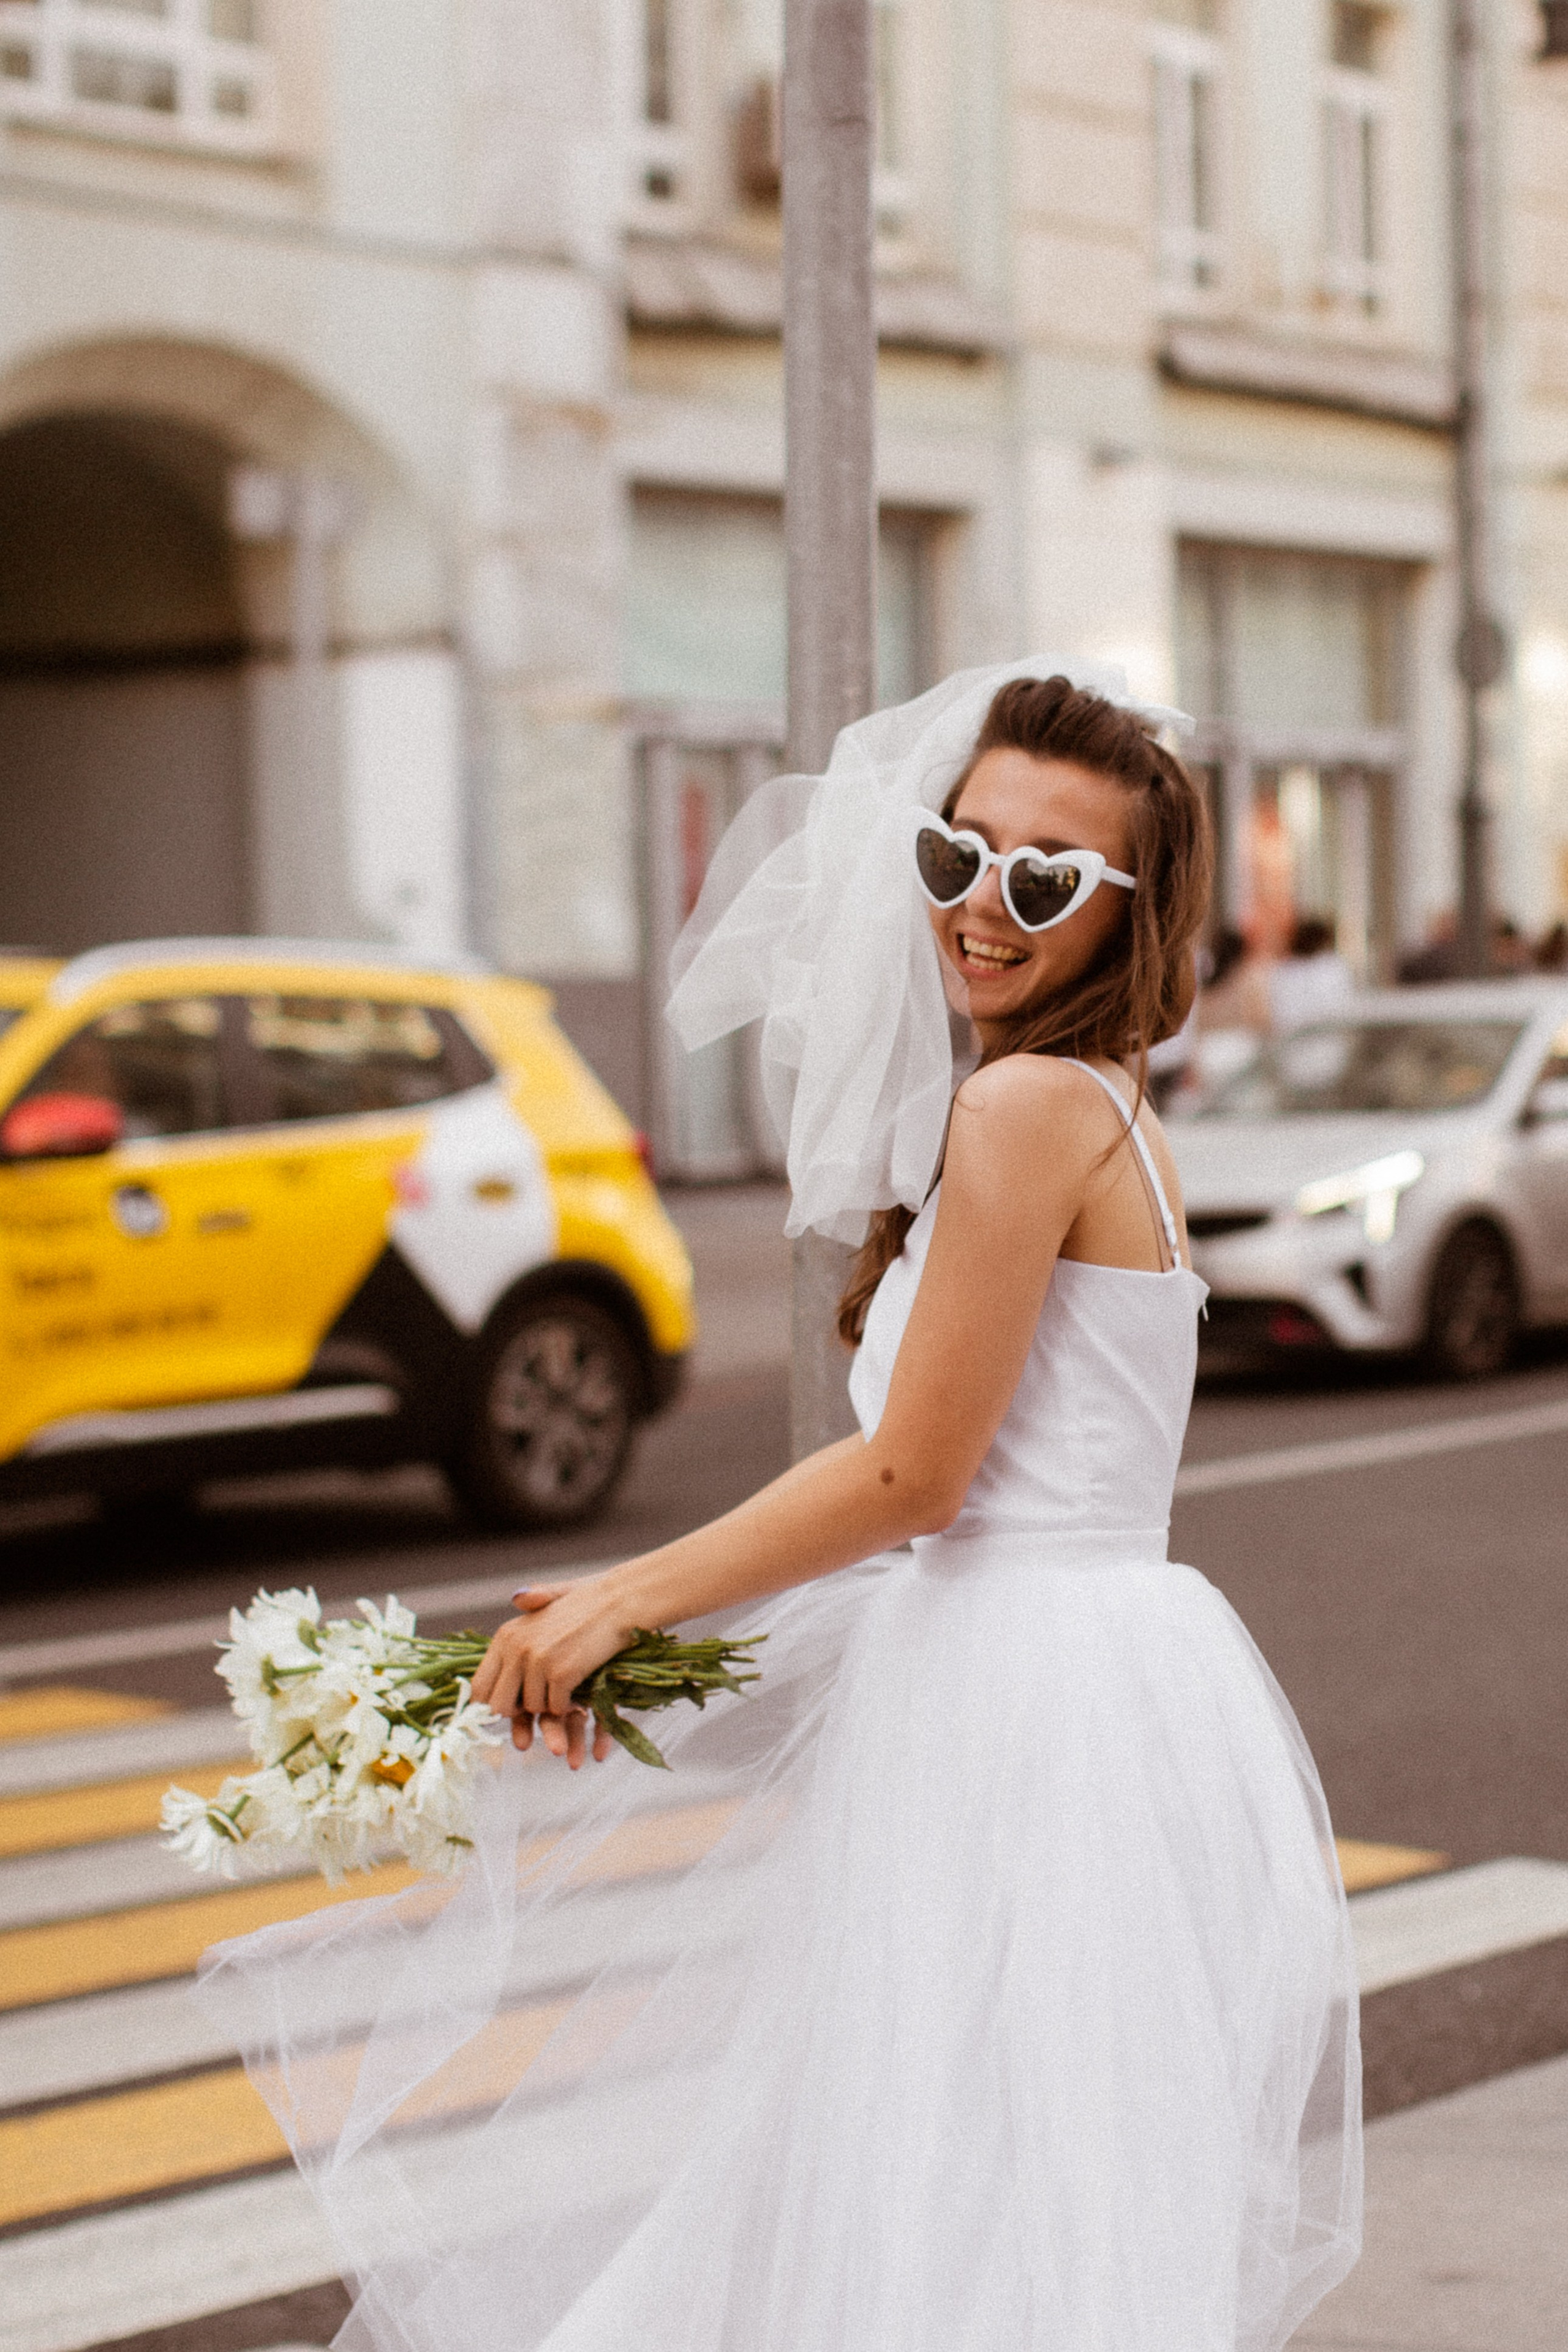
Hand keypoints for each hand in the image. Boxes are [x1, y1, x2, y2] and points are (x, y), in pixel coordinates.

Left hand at [470, 1579, 633, 1762]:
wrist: (621, 1601)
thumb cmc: (588, 1603)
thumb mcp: (550, 1601)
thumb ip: (528, 1604)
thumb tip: (515, 1597)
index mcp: (506, 1635)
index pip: (479, 1685)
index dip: (488, 1705)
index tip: (507, 1711)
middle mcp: (516, 1648)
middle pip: (499, 1706)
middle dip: (519, 1713)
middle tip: (539, 1702)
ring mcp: (538, 1662)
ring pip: (532, 1709)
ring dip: (550, 1705)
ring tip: (565, 1684)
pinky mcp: (561, 1673)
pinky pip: (557, 1707)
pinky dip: (570, 1704)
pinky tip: (579, 1688)